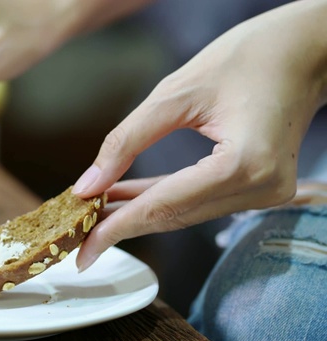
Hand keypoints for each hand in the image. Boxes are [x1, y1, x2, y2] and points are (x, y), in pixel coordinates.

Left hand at [72, 0, 326, 270]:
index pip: (164, 207)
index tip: (81, 248)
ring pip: (184, 213)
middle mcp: (261, 189)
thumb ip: (126, 141)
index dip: (116, 228)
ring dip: (138, 211)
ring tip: (94, 207)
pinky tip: (127, 196)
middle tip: (78, 230)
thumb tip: (87, 185)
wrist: (305, 50)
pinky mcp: (259, 187)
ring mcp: (265, 193)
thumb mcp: (175, 93)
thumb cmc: (248, 57)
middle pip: (174, 217)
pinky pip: (199, 201)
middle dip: (121, 223)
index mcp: (245, 164)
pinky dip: (161, 199)